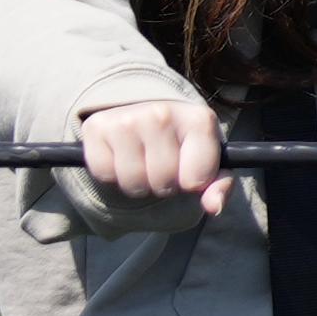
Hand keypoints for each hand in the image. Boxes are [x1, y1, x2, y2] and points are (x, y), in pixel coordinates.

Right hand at [78, 95, 227, 203]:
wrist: (147, 108)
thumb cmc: (183, 141)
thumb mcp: (210, 158)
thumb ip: (219, 185)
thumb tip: (214, 207)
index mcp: (199, 120)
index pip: (196, 179)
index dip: (192, 184)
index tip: (190, 171)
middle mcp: (163, 114)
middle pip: (163, 182)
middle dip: (164, 185)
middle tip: (163, 167)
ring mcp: (128, 118)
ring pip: (133, 182)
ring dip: (139, 183)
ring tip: (144, 163)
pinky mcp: (97, 127)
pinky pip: (104, 174)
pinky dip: (113, 175)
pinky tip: (122, 157)